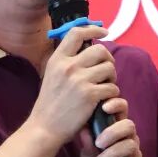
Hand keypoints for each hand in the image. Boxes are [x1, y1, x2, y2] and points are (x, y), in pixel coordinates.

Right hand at [26, 26, 119, 147]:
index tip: (104, 32)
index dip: (93, 29)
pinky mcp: (90, 95)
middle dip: (107, 59)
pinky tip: (103, 100)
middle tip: (105, 70)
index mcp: (57, 59)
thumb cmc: (50, 102)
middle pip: (100, 50)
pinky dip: (111, 93)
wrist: (45, 127)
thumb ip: (66, 61)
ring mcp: (80, 80)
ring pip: (109, 67)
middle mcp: (68, 66)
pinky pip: (112, 87)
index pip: (76, 33)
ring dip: (112, 77)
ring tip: (105, 86)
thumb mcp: (51, 74)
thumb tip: (86, 46)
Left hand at [77, 98, 145, 156]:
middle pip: (129, 125)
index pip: (122, 110)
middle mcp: (129, 139)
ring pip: (131, 145)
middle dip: (113, 132)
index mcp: (117, 130)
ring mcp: (134, 156)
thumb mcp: (88, 155)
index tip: (104, 107)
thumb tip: (82, 127)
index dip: (116, 104)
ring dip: (113, 152)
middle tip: (98, 142)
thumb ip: (87, 142)